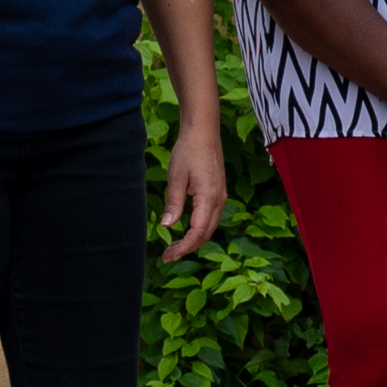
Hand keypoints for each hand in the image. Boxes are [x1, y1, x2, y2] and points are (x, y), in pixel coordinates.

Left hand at [159, 124, 228, 263]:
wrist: (203, 131)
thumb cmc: (188, 150)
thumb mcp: (176, 177)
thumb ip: (173, 202)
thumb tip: (166, 225)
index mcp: (208, 197)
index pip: (197, 232)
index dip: (183, 247)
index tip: (168, 256)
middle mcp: (219, 199)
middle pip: (206, 233)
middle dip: (187, 248)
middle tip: (167, 256)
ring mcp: (221, 196)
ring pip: (210, 227)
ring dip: (193, 239)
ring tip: (174, 246)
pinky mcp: (218, 191)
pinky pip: (211, 217)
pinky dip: (199, 228)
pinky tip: (185, 229)